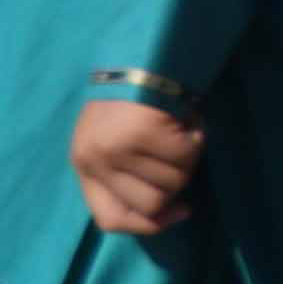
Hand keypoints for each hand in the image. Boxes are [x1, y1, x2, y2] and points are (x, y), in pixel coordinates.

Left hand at [73, 96, 201, 240]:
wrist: (135, 58)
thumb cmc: (127, 103)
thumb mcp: (112, 144)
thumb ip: (126, 176)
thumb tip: (170, 210)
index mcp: (84, 166)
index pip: (110, 219)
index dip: (148, 225)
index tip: (180, 212)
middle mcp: (96, 161)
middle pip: (149, 204)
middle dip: (176, 188)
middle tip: (184, 164)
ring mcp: (118, 147)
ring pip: (173, 181)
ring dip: (189, 162)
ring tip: (185, 138)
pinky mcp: (143, 131)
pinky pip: (185, 155)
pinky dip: (197, 142)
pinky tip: (193, 126)